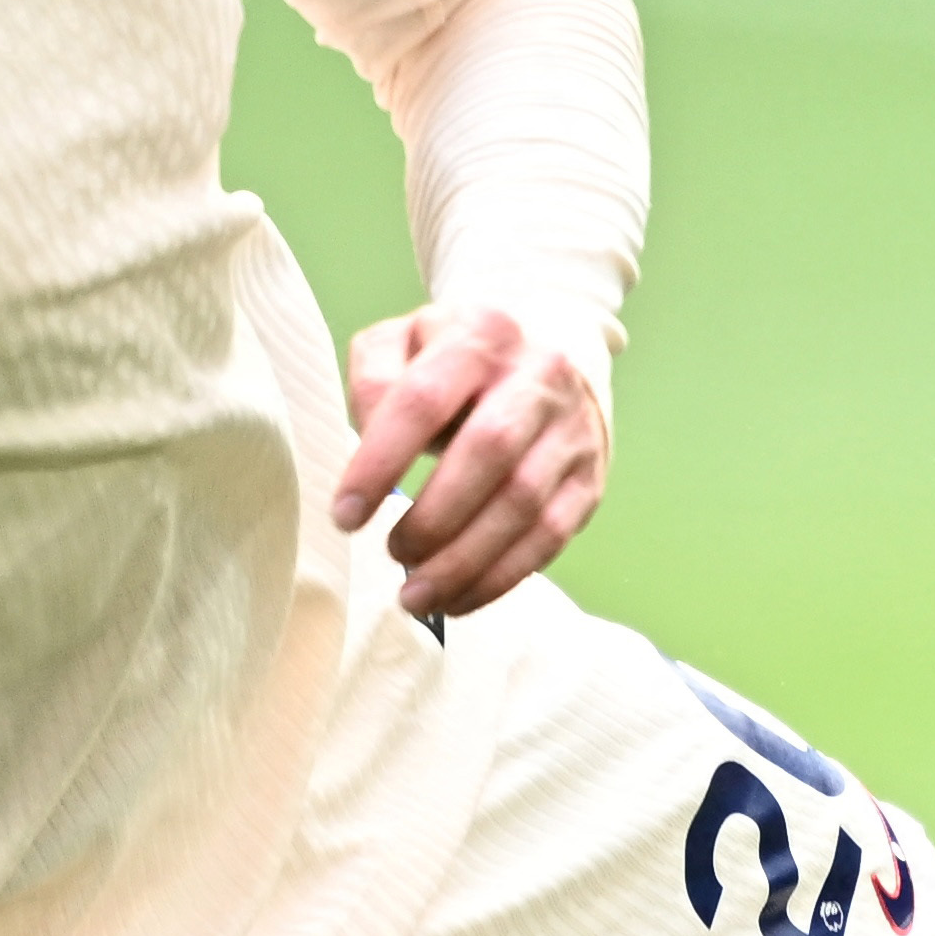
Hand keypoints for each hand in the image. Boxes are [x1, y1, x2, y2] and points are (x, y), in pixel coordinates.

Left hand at [330, 301, 611, 620]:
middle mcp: (536, 376)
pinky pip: (550, 536)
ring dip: (464, 561)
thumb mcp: (404, 341)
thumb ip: (373, 377)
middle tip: (392, 553)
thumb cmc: (457, 358)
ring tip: (415, 594)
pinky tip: (457, 599)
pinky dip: (499, 577)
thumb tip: (368, 439)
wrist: (551, 351)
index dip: (380, 462)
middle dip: (433, 518)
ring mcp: (571, 429)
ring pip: (523, 503)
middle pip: (488, 452)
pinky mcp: (588, 478)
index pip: (424, 400)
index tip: (346, 515)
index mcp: (479, 336)